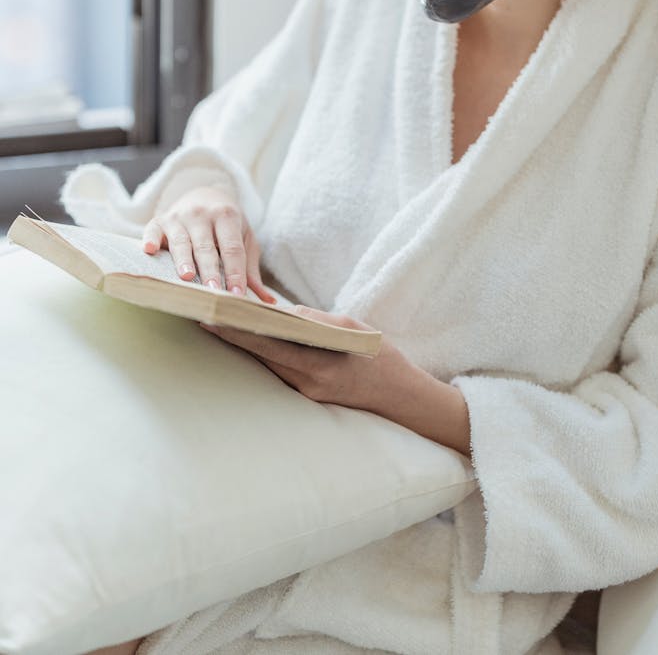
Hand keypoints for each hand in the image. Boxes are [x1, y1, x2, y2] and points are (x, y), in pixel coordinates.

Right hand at [141, 186, 275, 303]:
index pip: (232, 248)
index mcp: (227, 216)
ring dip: (183, 259)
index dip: (235, 272)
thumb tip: (267, 301)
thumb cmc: (226, 224)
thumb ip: (251, 268)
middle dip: (210, 270)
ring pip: (181, 241)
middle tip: (214, 292)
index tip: (237, 295)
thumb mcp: (243, 238)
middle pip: (207, 247)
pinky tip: (150, 251)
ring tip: (186, 277)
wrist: (203, 193)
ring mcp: (179, 216)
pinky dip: (150, 239)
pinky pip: (152, 230)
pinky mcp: (159, 220)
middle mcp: (202, 214)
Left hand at [200, 307, 471, 454]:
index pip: (268, 346)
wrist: (401, 398)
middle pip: (260, 356)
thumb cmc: (380, 358)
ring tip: (217, 325)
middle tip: (202, 317)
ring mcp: (307, 392)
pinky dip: (263, 354)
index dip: (238, 332)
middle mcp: (307, 384)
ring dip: (244, 346)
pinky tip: (248, 341)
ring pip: (267, 364)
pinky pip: (279, 371)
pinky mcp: (308, 394)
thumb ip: (320, 321)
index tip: (212, 319)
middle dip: (232, 337)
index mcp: (319, 366)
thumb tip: (287, 312)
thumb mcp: (354, 329)